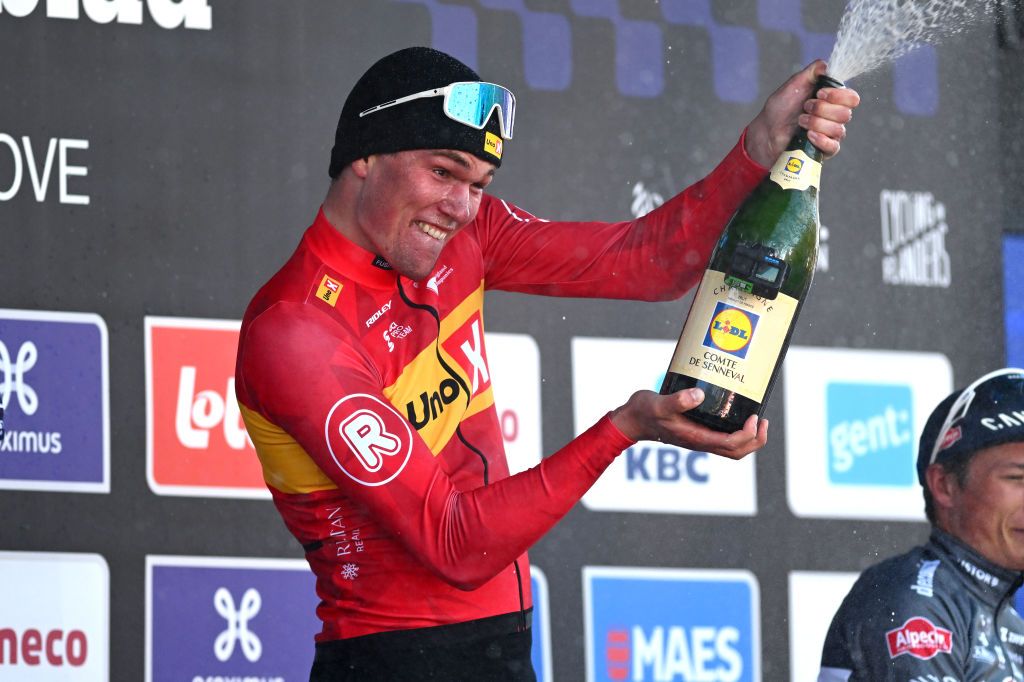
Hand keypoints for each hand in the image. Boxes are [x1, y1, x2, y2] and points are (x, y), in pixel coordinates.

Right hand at [609, 388, 767, 459]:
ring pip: (733, 448)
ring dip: (750, 439)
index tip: (754, 417)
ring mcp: (700, 439)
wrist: (632, 420)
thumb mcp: (659, 403)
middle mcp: (701, 442)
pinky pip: (724, 439)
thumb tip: (699, 394)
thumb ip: (678, 400)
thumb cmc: (644, 412)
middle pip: (737, 452)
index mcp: (696, 438)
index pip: (731, 444)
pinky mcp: (697, 432)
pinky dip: (738, 432)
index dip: (748, 434)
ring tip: (757, 420)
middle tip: (762, 420)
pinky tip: (737, 415)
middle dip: (755, 439)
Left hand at [744, 59, 860, 166]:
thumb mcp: (795, 84)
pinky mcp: (825, 150)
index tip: (819, 93)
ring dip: (816, 123)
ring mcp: (831, 134)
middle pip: (845, 113)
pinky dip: (821, 139)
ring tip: (800, 121)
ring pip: (838, 129)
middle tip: (805, 107)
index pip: (852, 98)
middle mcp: (835, 117)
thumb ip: (812, 72)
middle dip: (822, 109)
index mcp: (833, 100)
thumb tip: (826, 64)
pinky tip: (808, 135)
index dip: (838, 95)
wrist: (767, 130)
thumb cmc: (781, 108)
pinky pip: (833, 146)